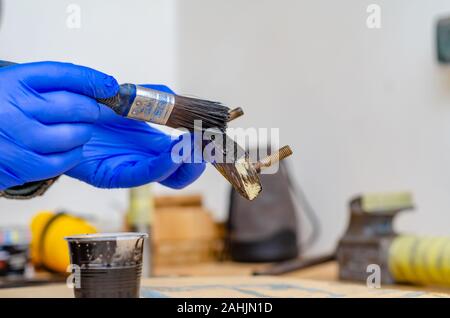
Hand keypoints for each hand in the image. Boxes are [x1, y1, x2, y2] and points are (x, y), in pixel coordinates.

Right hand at [0, 61, 117, 189]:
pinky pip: (66, 159)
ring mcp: (22, 137)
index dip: (93, 80)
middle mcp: (17, 108)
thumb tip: (95, 86)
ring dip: (84, 132)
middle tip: (93, 111)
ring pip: (76, 134)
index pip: (64, 75)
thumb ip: (48, 85)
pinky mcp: (25, 164)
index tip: (109, 85)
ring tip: (77, 130)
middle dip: (92, 109)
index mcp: (15, 82)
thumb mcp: (13, 86)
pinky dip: (74, 153)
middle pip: (77, 106)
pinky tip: (68, 147)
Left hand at [66, 85, 205, 188]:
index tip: (210, 135)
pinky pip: (142, 175)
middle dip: (199, 161)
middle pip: (181, 173)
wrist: (61, 113)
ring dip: (185, 164)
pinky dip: (163, 166)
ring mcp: (130, 168)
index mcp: (154, 145)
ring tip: (193, 147)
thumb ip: (155, 96)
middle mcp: (145, 160)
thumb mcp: (131, 99)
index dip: (201, 149)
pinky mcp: (112, 174)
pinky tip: (174, 152)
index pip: (185, 156)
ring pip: (166, 177)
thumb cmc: (95, 109)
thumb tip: (174, 97)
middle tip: (208, 146)